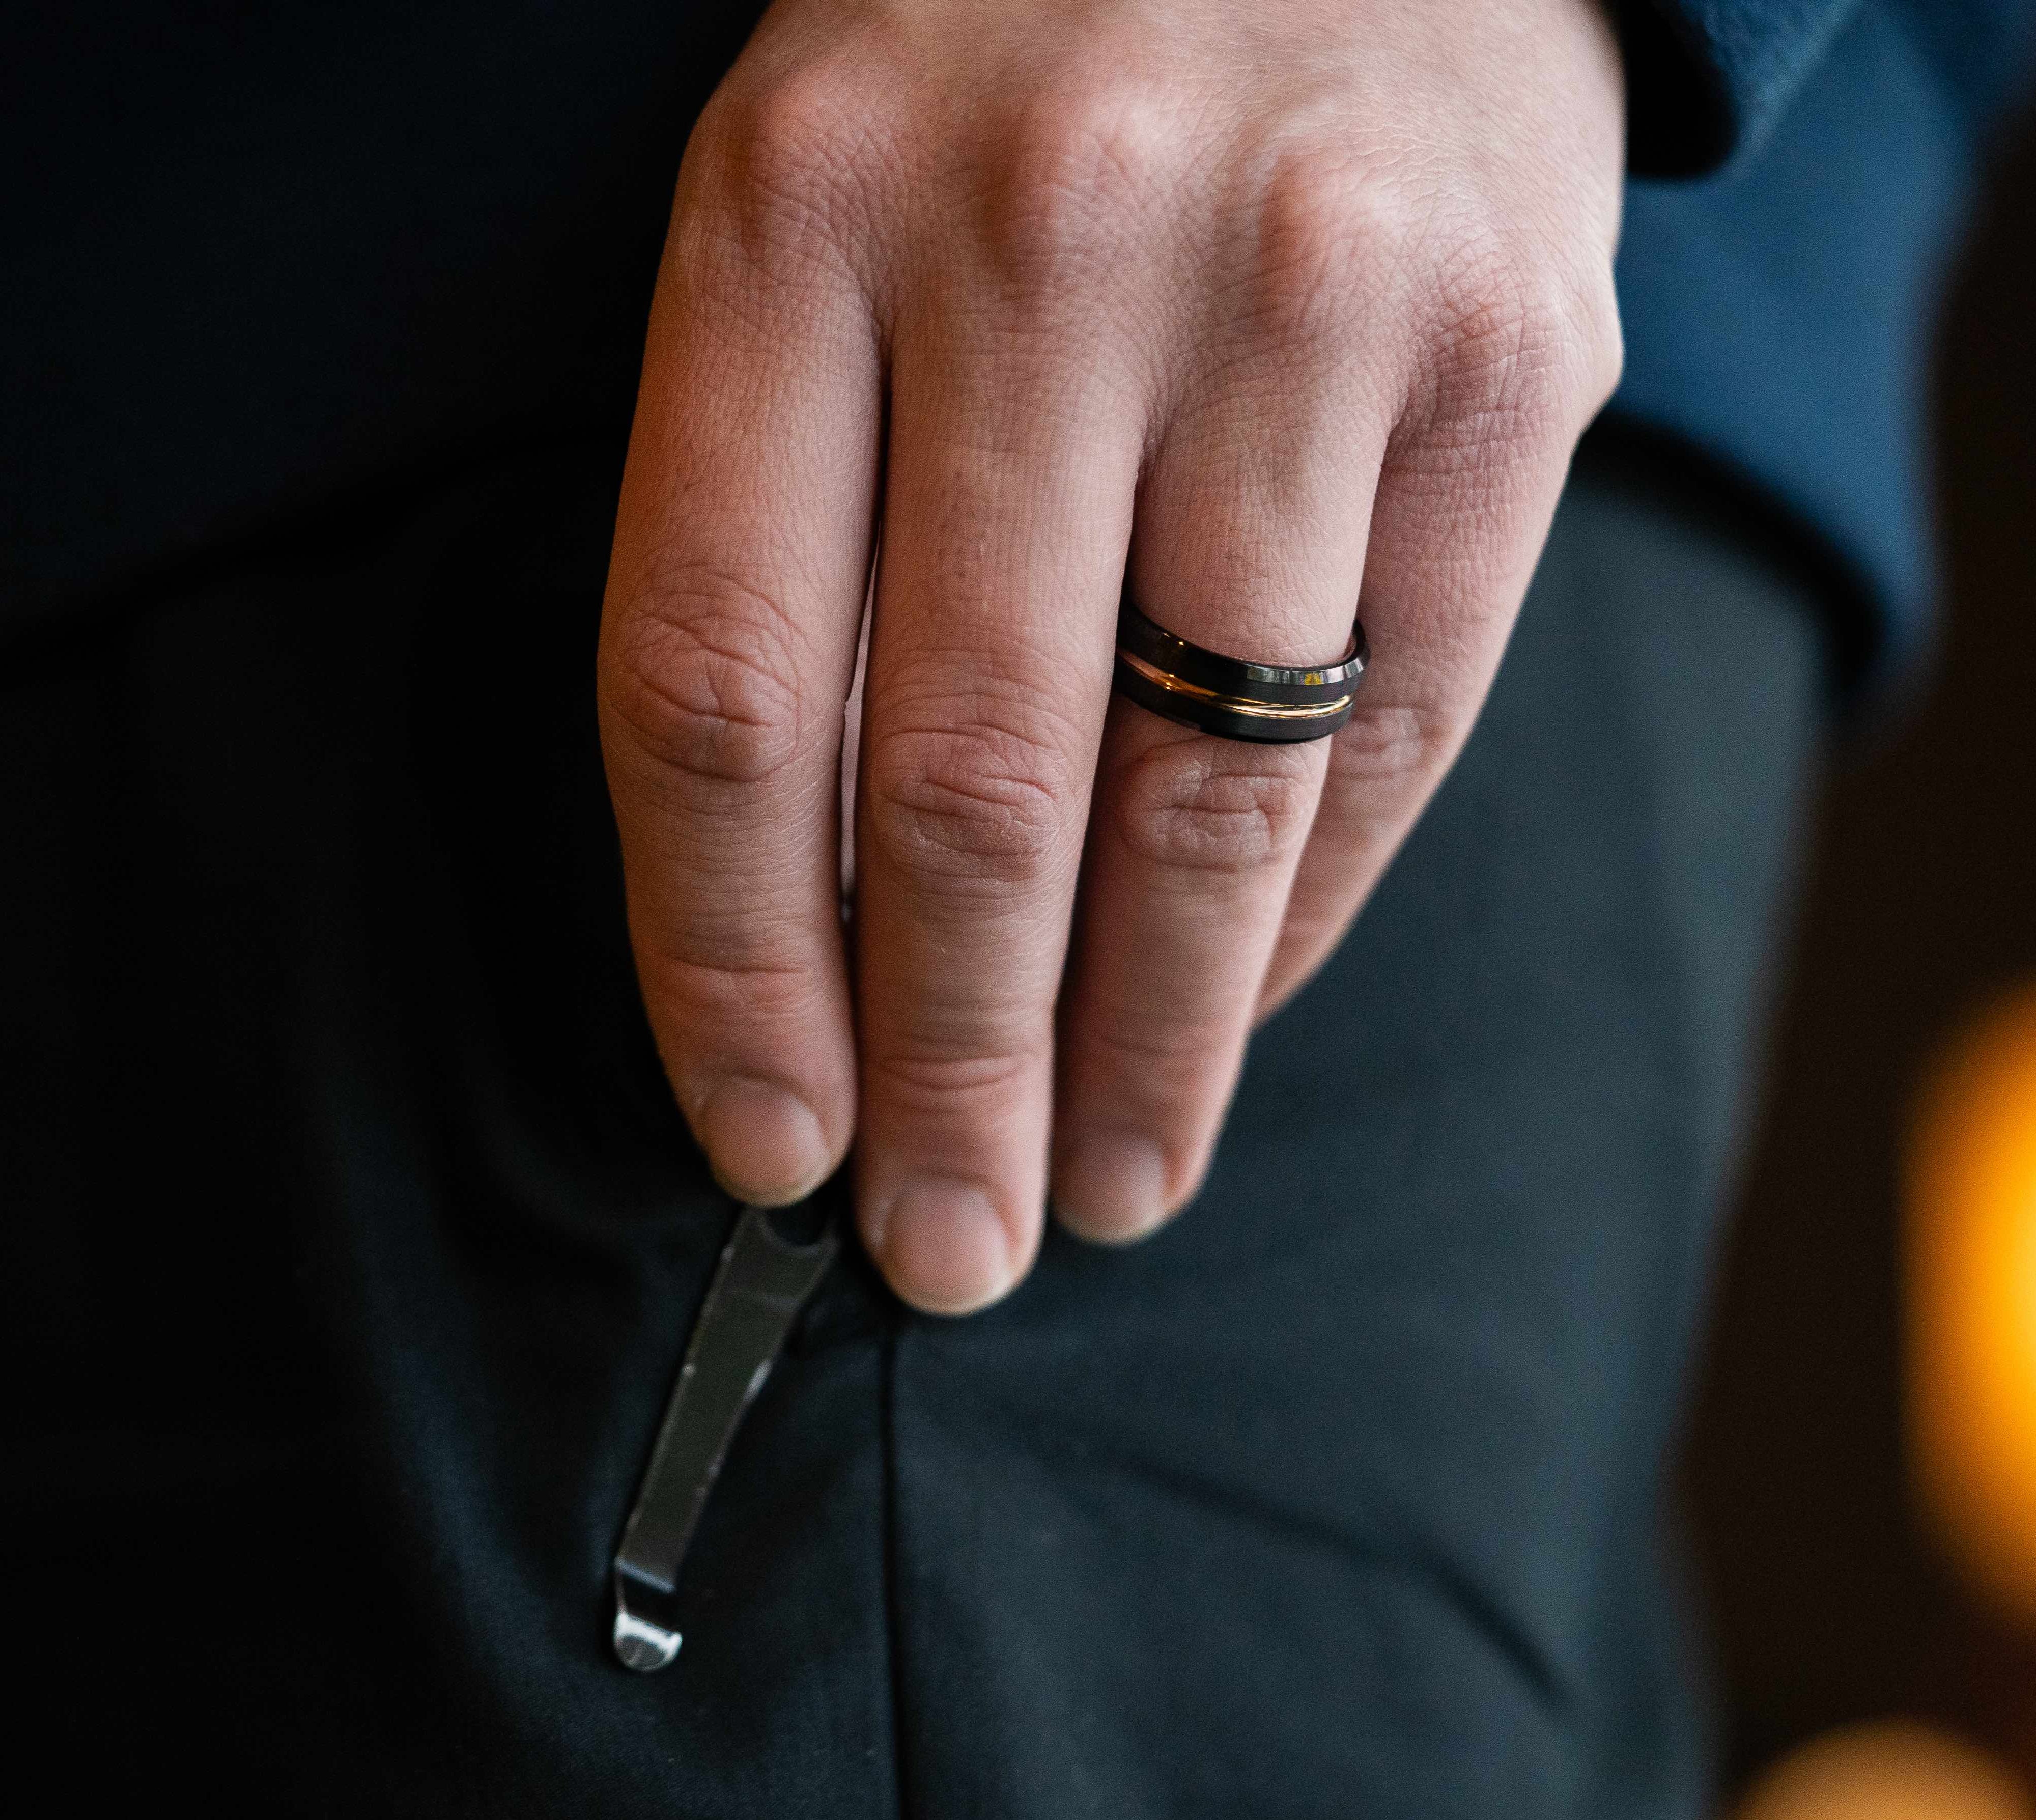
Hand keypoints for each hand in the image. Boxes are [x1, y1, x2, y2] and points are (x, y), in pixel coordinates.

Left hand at [599, 0, 1623, 1311]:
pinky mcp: (1508, 358)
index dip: (729, 966)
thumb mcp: (824, 249)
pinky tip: (1224, 1016)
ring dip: (1144, 1044)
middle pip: (966, 780)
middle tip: (948, 1244)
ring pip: (1199, 789)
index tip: (766, 1144)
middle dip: (953, 1070)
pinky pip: (1390, 729)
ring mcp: (1302, 298)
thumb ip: (799, 560)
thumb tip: (820, 940)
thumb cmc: (1011, 96)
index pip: (715, 686)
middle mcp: (1051, 248)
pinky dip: (1293, 918)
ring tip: (1106, 1189)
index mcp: (797, 219)